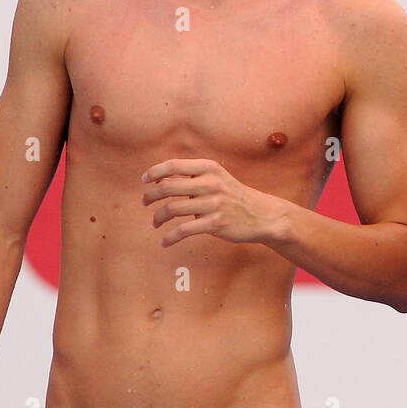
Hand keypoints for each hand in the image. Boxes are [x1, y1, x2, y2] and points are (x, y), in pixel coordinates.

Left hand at [141, 158, 278, 246]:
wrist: (262, 215)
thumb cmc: (234, 196)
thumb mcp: (218, 178)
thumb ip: (193, 177)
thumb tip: (160, 182)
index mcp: (210, 168)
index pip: (174, 165)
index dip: (155, 172)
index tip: (144, 180)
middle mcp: (211, 183)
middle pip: (167, 187)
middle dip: (150, 196)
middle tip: (145, 202)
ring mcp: (213, 204)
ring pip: (172, 209)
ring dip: (158, 218)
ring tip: (156, 222)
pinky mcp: (215, 224)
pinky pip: (183, 231)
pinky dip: (170, 238)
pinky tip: (165, 242)